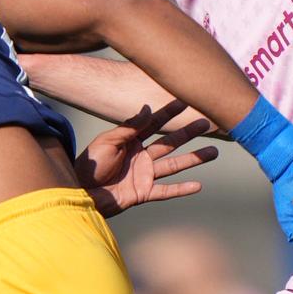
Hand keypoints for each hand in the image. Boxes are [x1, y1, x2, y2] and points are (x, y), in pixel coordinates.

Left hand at [78, 102, 219, 213]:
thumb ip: (129, 127)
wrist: (79, 192)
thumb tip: (147, 108)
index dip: (169, 113)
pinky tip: (198, 185)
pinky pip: (166, 191)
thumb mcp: (107, 141)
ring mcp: (144, 175)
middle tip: (206, 123)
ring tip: (213, 152)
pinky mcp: (143, 193)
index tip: (185, 100)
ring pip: (174, 165)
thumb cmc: (89, 164)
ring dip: (193, 159)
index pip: (154, 124)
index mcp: (131, 140)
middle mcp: (141, 156)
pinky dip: (181, 190)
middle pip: (169, 143)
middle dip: (188, 133)